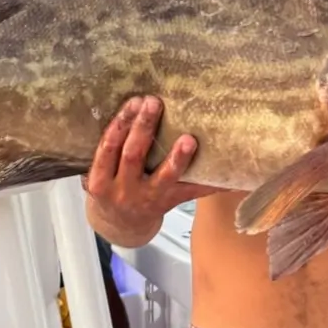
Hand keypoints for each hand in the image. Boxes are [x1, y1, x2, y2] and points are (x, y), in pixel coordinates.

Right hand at [82, 95, 219, 245]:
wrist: (121, 225)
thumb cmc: (112, 187)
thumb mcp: (102, 172)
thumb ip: (112, 148)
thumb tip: (133, 104)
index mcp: (101, 180)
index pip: (108, 147)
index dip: (120, 124)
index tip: (134, 102)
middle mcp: (124, 190)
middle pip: (133, 155)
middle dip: (143, 127)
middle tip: (154, 103)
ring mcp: (149, 198)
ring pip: (164, 177)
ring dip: (176, 158)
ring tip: (188, 140)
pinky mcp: (171, 202)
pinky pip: (191, 192)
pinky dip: (209, 183)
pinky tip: (226, 174)